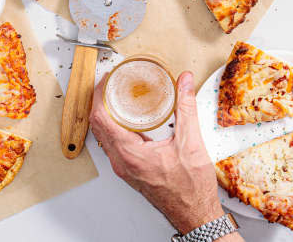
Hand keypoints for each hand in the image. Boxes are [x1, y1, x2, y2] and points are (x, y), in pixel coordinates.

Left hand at [90, 71, 241, 238]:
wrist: (194, 213)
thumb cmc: (190, 188)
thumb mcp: (190, 141)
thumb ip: (186, 107)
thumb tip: (185, 82)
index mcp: (130, 153)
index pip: (101, 118)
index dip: (100, 95)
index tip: (106, 79)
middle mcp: (122, 162)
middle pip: (98, 126)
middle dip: (100, 101)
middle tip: (110, 83)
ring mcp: (124, 168)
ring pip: (104, 136)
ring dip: (106, 115)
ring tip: (116, 97)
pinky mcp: (130, 171)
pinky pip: (114, 145)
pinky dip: (115, 128)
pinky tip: (128, 121)